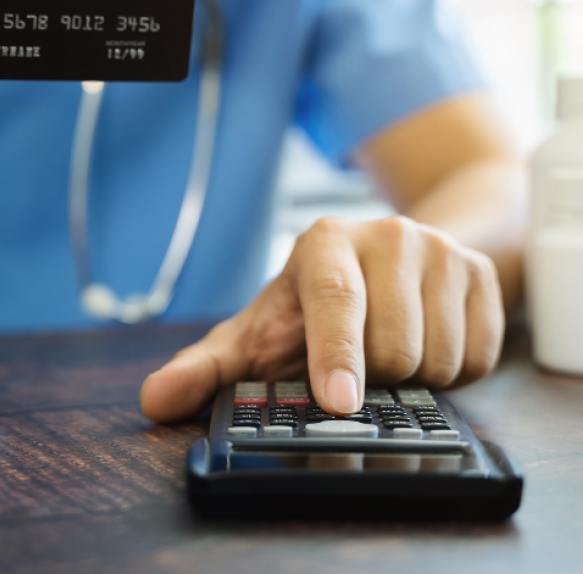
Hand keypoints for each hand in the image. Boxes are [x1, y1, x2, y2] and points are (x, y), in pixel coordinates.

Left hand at [140, 216, 503, 420]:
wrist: (397, 260)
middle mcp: (387, 234)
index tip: (338, 402)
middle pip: (392, 343)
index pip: (333, 298)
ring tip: (389, 352)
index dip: (336, 353)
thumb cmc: (317, 304)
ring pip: (440, 356)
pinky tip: (426, 344)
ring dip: (412, 378)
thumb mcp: (262, 330)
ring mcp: (442, 250)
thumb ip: (208, 368)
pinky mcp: (482, 274)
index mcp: (325, 242)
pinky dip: (453, 372)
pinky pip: (479, 357)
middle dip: (371, 376)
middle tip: (357, 364)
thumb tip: (154, 401)